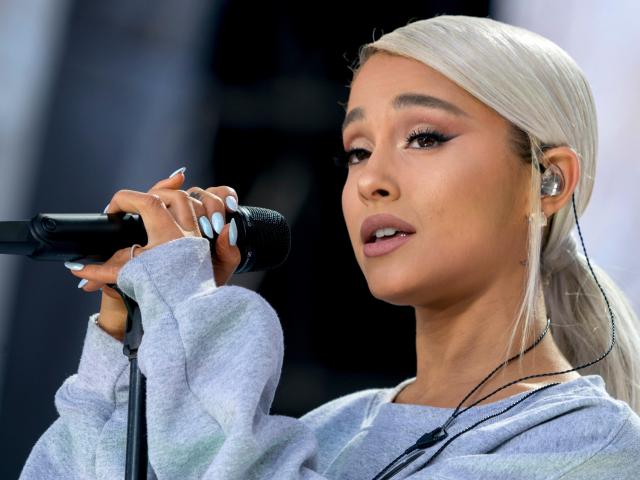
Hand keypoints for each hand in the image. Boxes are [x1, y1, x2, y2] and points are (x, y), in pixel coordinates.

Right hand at [67, 170, 241, 340]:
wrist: (191, 313)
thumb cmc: (164, 297)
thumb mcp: (131, 279)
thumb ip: (103, 271)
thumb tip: (76, 268)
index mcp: (168, 236)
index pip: (146, 202)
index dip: (125, 199)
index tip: (113, 210)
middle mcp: (187, 233)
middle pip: (175, 196)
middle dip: (154, 195)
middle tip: (138, 206)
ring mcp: (200, 238)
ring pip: (194, 204)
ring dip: (176, 202)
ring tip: (158, 208)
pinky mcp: (207, 245)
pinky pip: (205, 219)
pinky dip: (193, 214)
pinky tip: (178, 219)